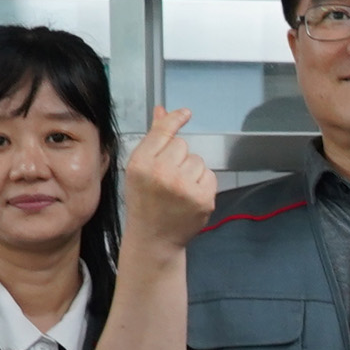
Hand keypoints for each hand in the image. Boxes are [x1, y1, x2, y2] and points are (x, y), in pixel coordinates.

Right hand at [121, 107, 215, 252]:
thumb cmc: (144, 202)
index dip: (175, 120)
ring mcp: (184, 187)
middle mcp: (162, 174)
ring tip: (177, 190)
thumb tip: (163, 111)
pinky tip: (189, 197)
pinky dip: (202, 184)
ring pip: (197, 160)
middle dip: (177, 157)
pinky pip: (209, 175)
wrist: (154, 239)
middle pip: (182, 145)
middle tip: (167, 178)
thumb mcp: (139, 169)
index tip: (186, 113)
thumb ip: (153, 139)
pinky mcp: (203, 198)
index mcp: (141, 164)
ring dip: (191, 171)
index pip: (163, 132)